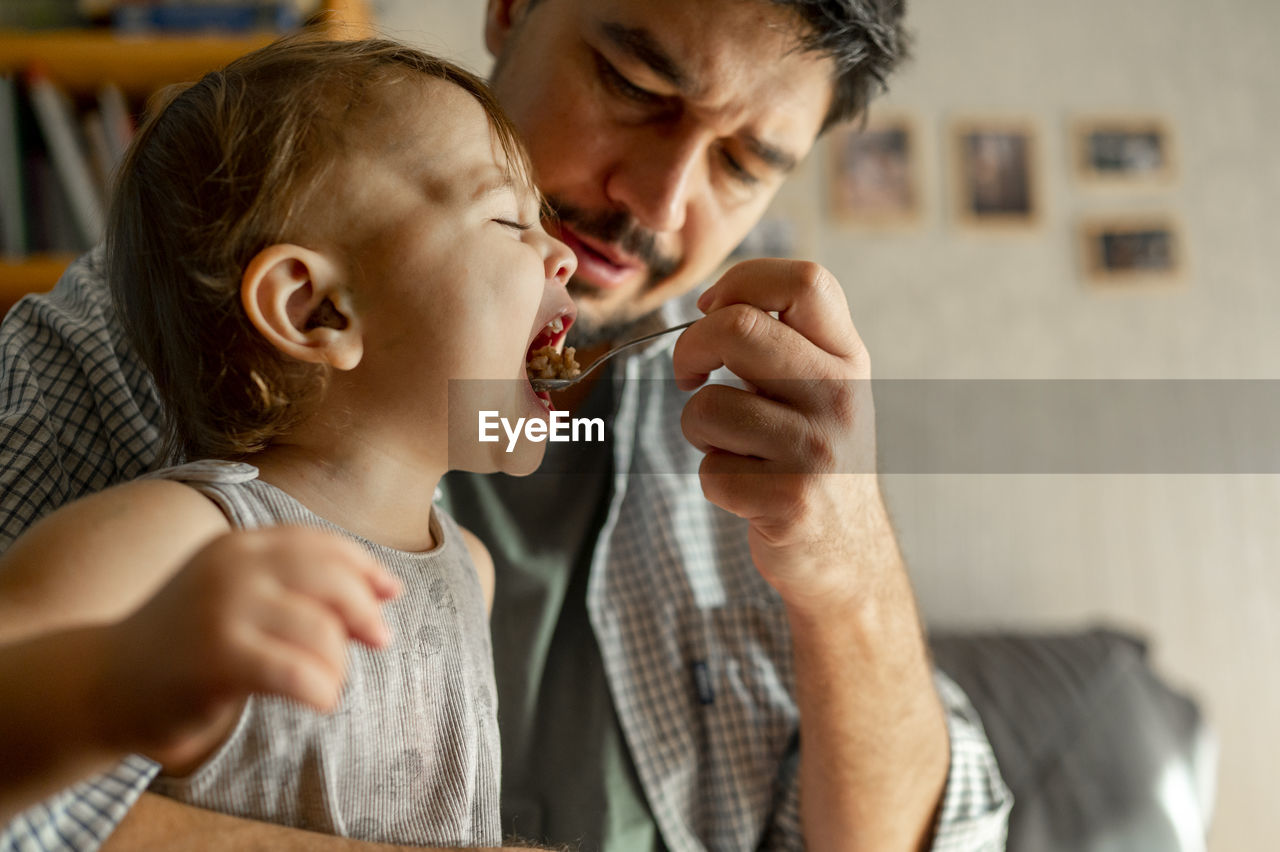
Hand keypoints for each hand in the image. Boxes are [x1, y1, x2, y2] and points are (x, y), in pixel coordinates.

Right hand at [98, 527, 401, 771]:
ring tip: (326, 683)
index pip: (321, 544)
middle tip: (380, 639)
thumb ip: (298, 587)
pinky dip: (321, 689)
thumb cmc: (188, 642)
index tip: (392, 592)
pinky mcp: (216, 658)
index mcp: (241, 546)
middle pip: (330, 578)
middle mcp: (232, 568)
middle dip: (366, 610)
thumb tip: (380, 592)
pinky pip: (296, 671)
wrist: (106, 684)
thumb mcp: (240, 596)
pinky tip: (320, 701)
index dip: (365, 567)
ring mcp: (222, 610)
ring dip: (339, 664)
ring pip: (321, 631)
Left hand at [672, 259, 889, 612]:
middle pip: (737, 329)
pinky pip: (711, 472)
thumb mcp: (823, 388)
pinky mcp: (791, 501)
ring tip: (730, 447)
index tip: (712, 310)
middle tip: (690, 374)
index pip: (804, 280)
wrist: (847, 553)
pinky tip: (746, 490)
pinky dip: (713, 481)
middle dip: (689, 349)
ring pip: (708, 408)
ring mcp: (817, 449)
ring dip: (698, 429)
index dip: (742, 281)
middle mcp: (840, 396)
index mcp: (847, 357)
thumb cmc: (813, 456)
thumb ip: (785, 340)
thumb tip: (712, 305)